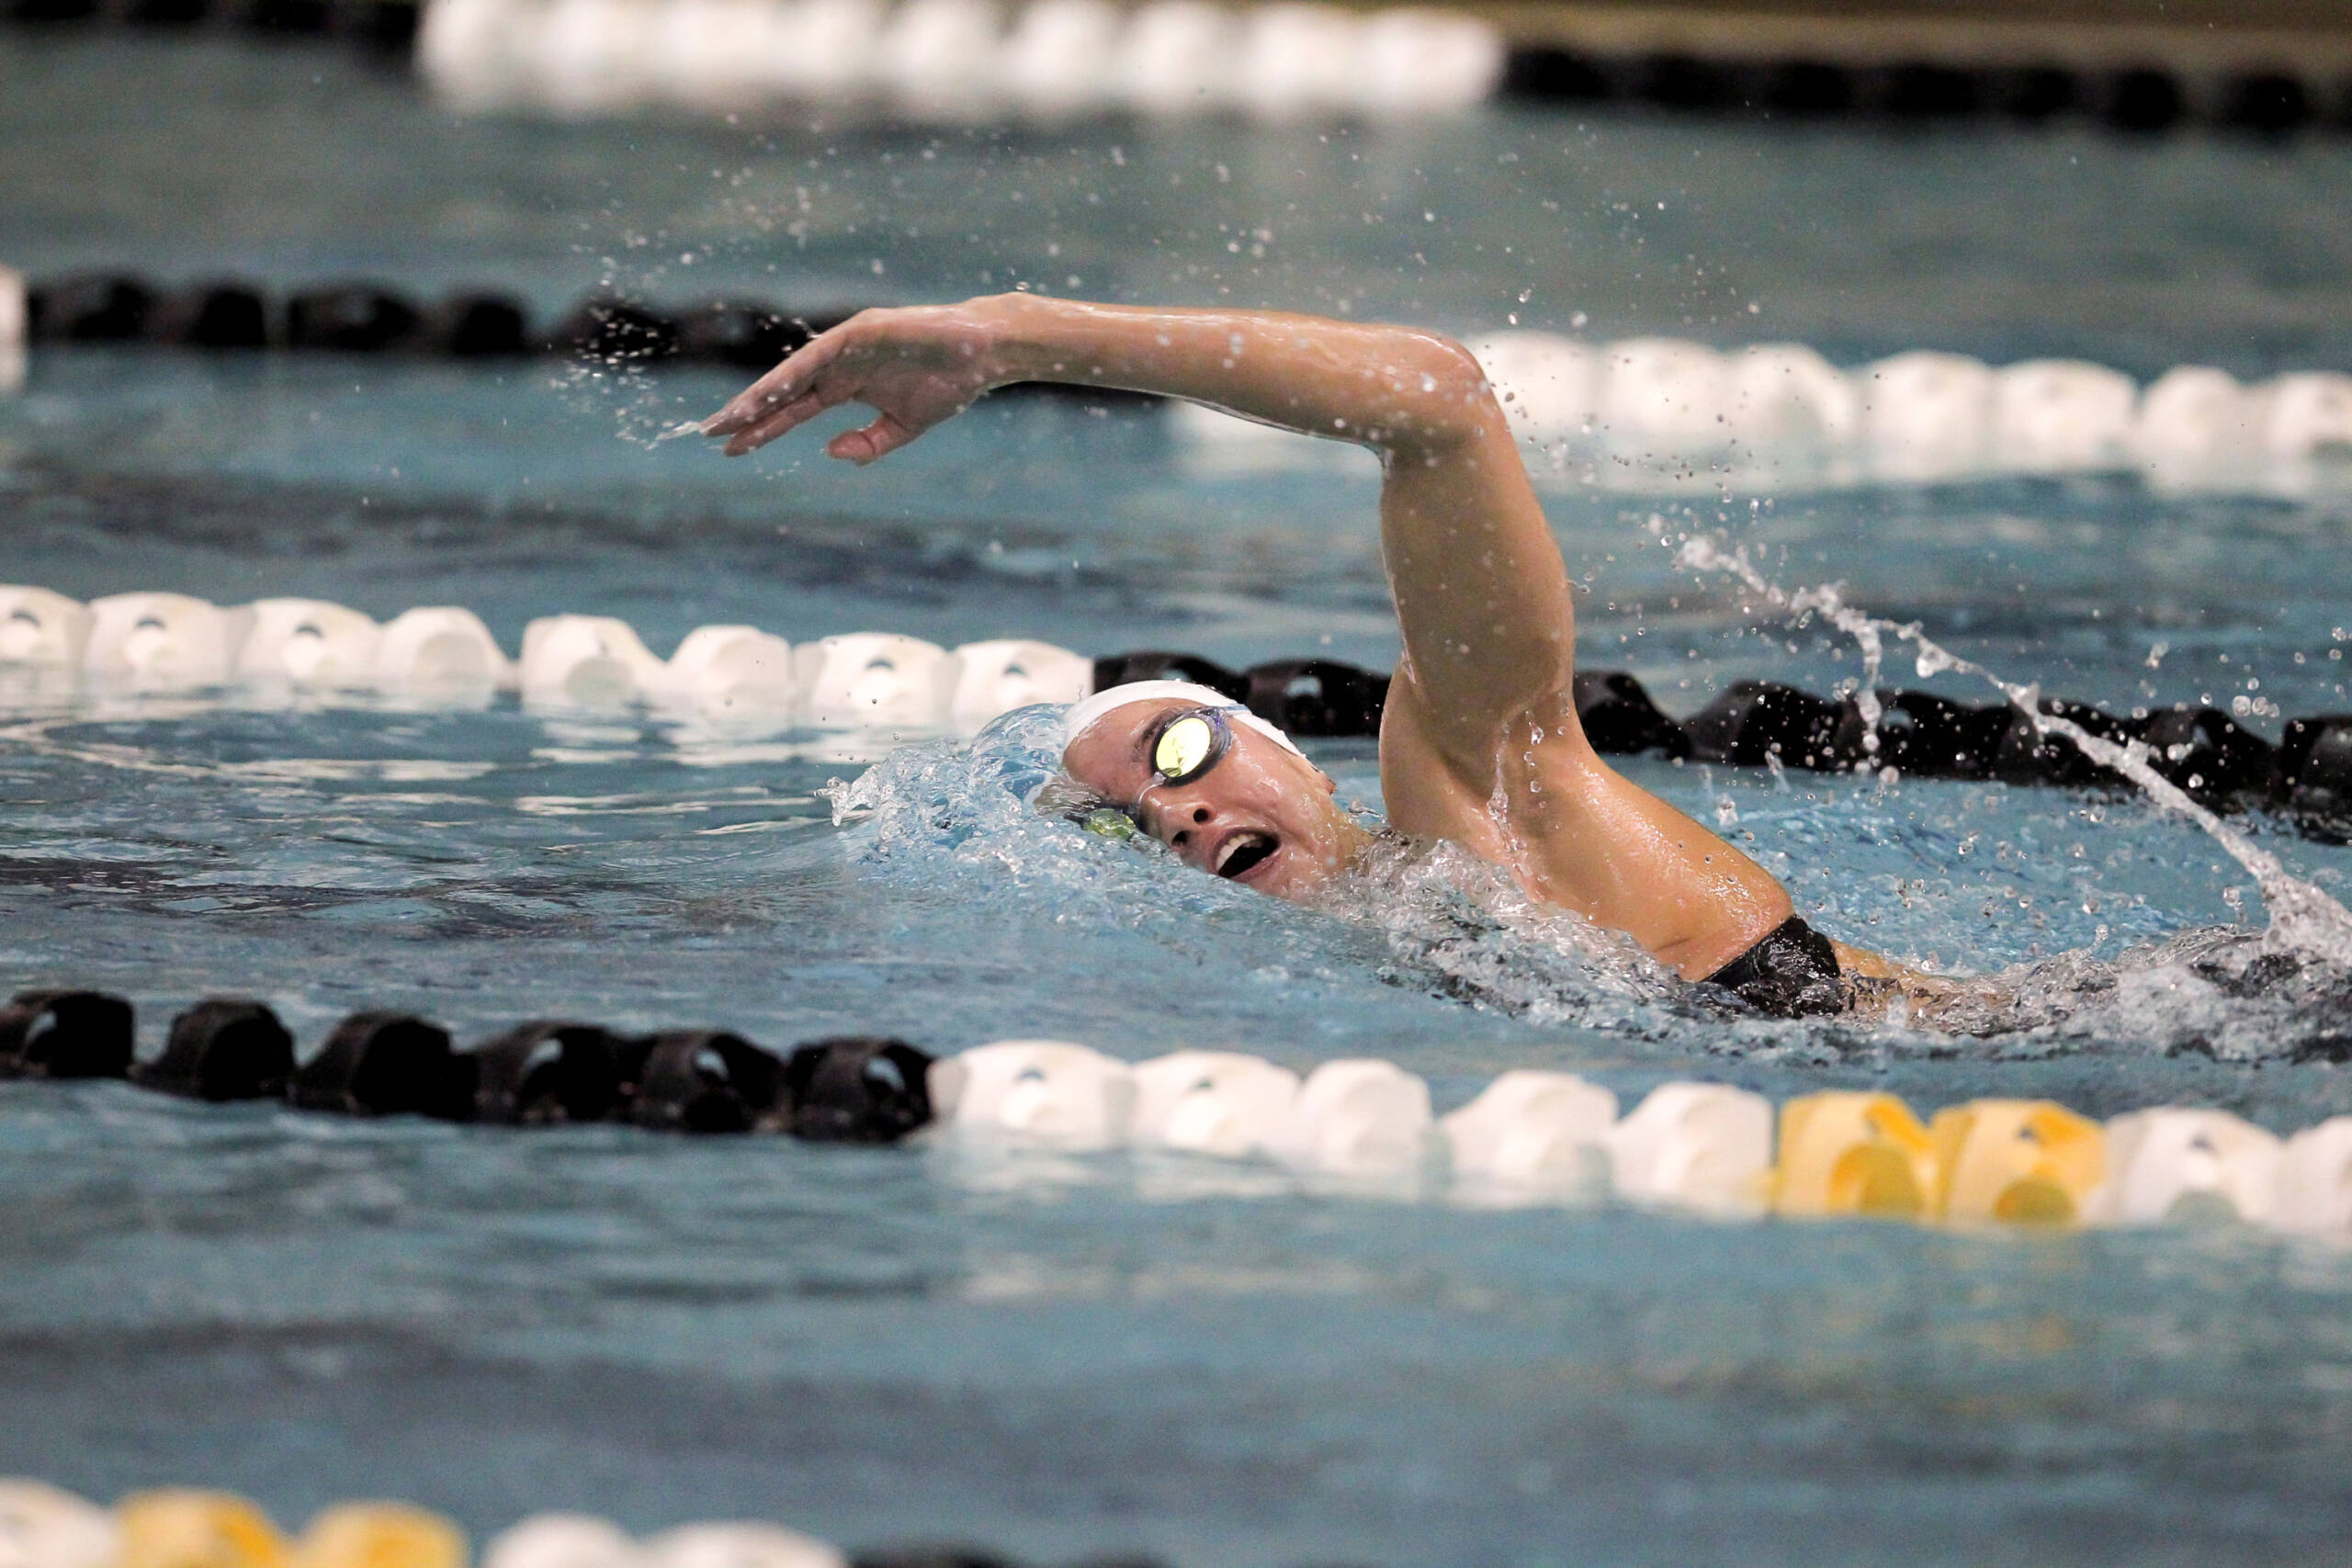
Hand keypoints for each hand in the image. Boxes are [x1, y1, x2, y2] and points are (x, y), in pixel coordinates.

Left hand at [700, 300, 1017, 461]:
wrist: (982, 355)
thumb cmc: (947, 384)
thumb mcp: (903, 427)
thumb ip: (868, 444)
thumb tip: (830, 452)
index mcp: (844, 385)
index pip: (792, 410)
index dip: (762, 429)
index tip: (731, 448)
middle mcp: (837, 363)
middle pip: (782, 391)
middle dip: (747, 412)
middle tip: (708, 432)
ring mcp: (845, 345)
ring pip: (792, 373)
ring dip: (761, 395)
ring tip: (730, 416)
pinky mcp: (859, 331)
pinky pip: (817, 356)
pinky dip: (792, 373)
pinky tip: (769, 392)